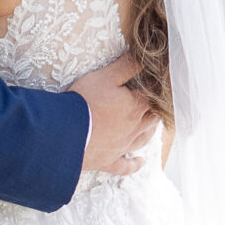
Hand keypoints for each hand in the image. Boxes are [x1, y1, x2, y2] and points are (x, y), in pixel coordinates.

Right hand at [73, 55, 158, 175]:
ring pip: (143, 139)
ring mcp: (122, 147)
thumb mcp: (106, 76)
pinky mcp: (109, 161)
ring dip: (150, 132)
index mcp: (136, 107)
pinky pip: (125, 166)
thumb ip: (127, 66)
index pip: (153, 96)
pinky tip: (140, 162)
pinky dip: (134, 164)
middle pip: (152, 118)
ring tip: (152, 127)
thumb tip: (145, 58)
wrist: (66, 133)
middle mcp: (134, 128)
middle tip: (155, 103)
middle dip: (155, 109)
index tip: (157, 83)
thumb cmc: (85, 101)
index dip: (156, 88)